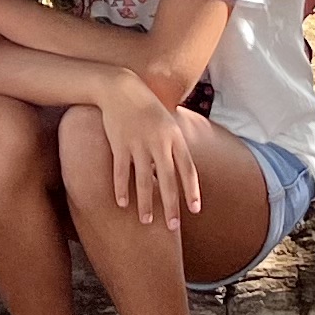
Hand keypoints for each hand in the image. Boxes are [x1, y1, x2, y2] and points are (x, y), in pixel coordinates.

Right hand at [98, 82, 203, 231]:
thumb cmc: (146, 107)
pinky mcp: (119, 144)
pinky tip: (122, 204)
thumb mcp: (167, 122)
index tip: (195, 210)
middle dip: (171, 204)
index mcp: (174, 137)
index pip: (187, 169)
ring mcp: (138, 143)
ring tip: (146, 221)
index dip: (192, 190)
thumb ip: (174, 146)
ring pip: (143, 180)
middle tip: (173, 226)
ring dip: (145, 203)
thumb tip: (182, 171)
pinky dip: (121, 189)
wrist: (120, 88)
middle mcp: (158, 142)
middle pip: (167, 179)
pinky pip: (121, 171)